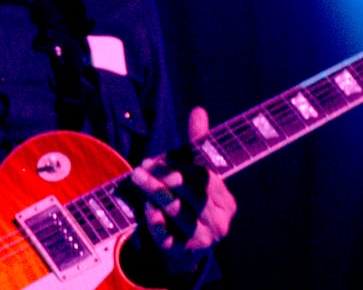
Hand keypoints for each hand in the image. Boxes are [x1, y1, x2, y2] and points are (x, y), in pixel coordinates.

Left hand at [129, 106, 236, 274]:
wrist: (182, 251)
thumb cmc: (189, 204)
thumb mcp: (195, 176)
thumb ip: (197, 145)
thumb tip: (198, 110)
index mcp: (226, 201)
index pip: (206, 178)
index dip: (181, 166)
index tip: (159, 158)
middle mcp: (220, 221)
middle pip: (192, 194)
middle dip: (165, 177)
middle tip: (142, 165)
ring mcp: (203, 239)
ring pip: (178, 212)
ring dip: (155, 193)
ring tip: (136, 177)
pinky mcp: (183, 253)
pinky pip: (167, 236)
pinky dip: (155, 220)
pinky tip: (145, 208)